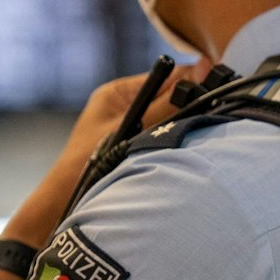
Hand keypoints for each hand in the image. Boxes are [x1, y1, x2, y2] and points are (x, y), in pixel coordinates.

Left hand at [6, 66, 199, 245]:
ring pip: (170, 121)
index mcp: (118, 93)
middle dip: (188, 106)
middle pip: (171, 98)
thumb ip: (163, 106)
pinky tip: (184, 153)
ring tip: (196, 136)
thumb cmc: (83, 166)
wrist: (63, 205)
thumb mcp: (127, 130)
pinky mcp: (136, 150)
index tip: (216, 88)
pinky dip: (173, 145)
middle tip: (209, 116)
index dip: (191, 82)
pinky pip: (163, 140)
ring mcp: (131, 129)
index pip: (166, 76)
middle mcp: (126, 107)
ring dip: (182, 128)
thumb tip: (199, 75)